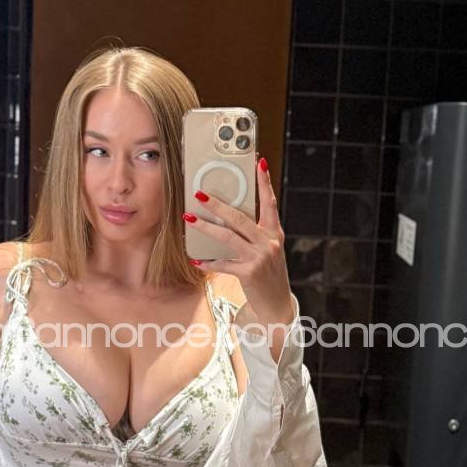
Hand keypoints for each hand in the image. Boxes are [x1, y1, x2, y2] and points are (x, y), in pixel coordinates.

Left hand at [183, 154, 294, 327]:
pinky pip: (222, 264)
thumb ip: (255, 234)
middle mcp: (268, 242)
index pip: (270, 202)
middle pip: (240, 218)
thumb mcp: (268, 250)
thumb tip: (229, 217)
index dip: (264, 182)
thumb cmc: (269, 274)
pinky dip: (208, 262)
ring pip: (227, 237)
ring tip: (189, 218)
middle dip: (218, 204)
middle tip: (200, 194)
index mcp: (274, 233)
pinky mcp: (248, 273)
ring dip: (205, 227)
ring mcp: (259, 258)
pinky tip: (196, 259)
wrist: (277, 305)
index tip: (259, 162)